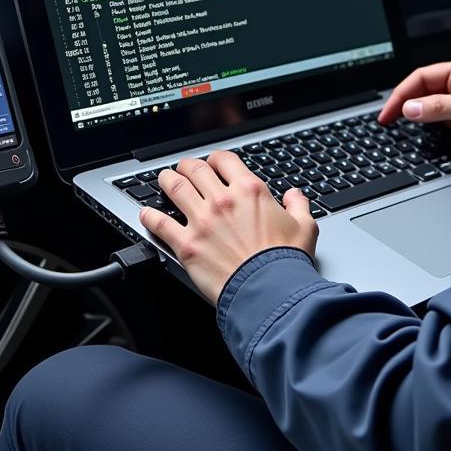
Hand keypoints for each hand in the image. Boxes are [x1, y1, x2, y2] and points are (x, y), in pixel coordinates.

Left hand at [139, 151, 318, 304]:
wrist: (268, 292)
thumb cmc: (285, 262)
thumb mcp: (304, 227)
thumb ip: (298, 205)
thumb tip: (295, 195)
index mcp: (250, 191)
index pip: (224, 160)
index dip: (216, 158)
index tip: (213, 163)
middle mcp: (223, 200)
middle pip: (195, 169)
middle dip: (187, 165)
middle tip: (184, 168)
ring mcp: (202, 221)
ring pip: (175, 188)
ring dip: (166, 180)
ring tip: (164, 179)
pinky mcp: (186, 244)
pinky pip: (160, 223)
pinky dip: (149, 216)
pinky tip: (146, 214)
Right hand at [377, 57, 450, 159]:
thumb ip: (440, 107)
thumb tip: (410, 108)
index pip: (421, 78)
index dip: (402, 93)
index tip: (389, 110)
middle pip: (422, 92)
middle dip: (404, 104)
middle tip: (388, 119)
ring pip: (428, 108)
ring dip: (415, 116)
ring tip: (399, 126)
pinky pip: (439, 122)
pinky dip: (427, 127)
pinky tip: (420, 133)